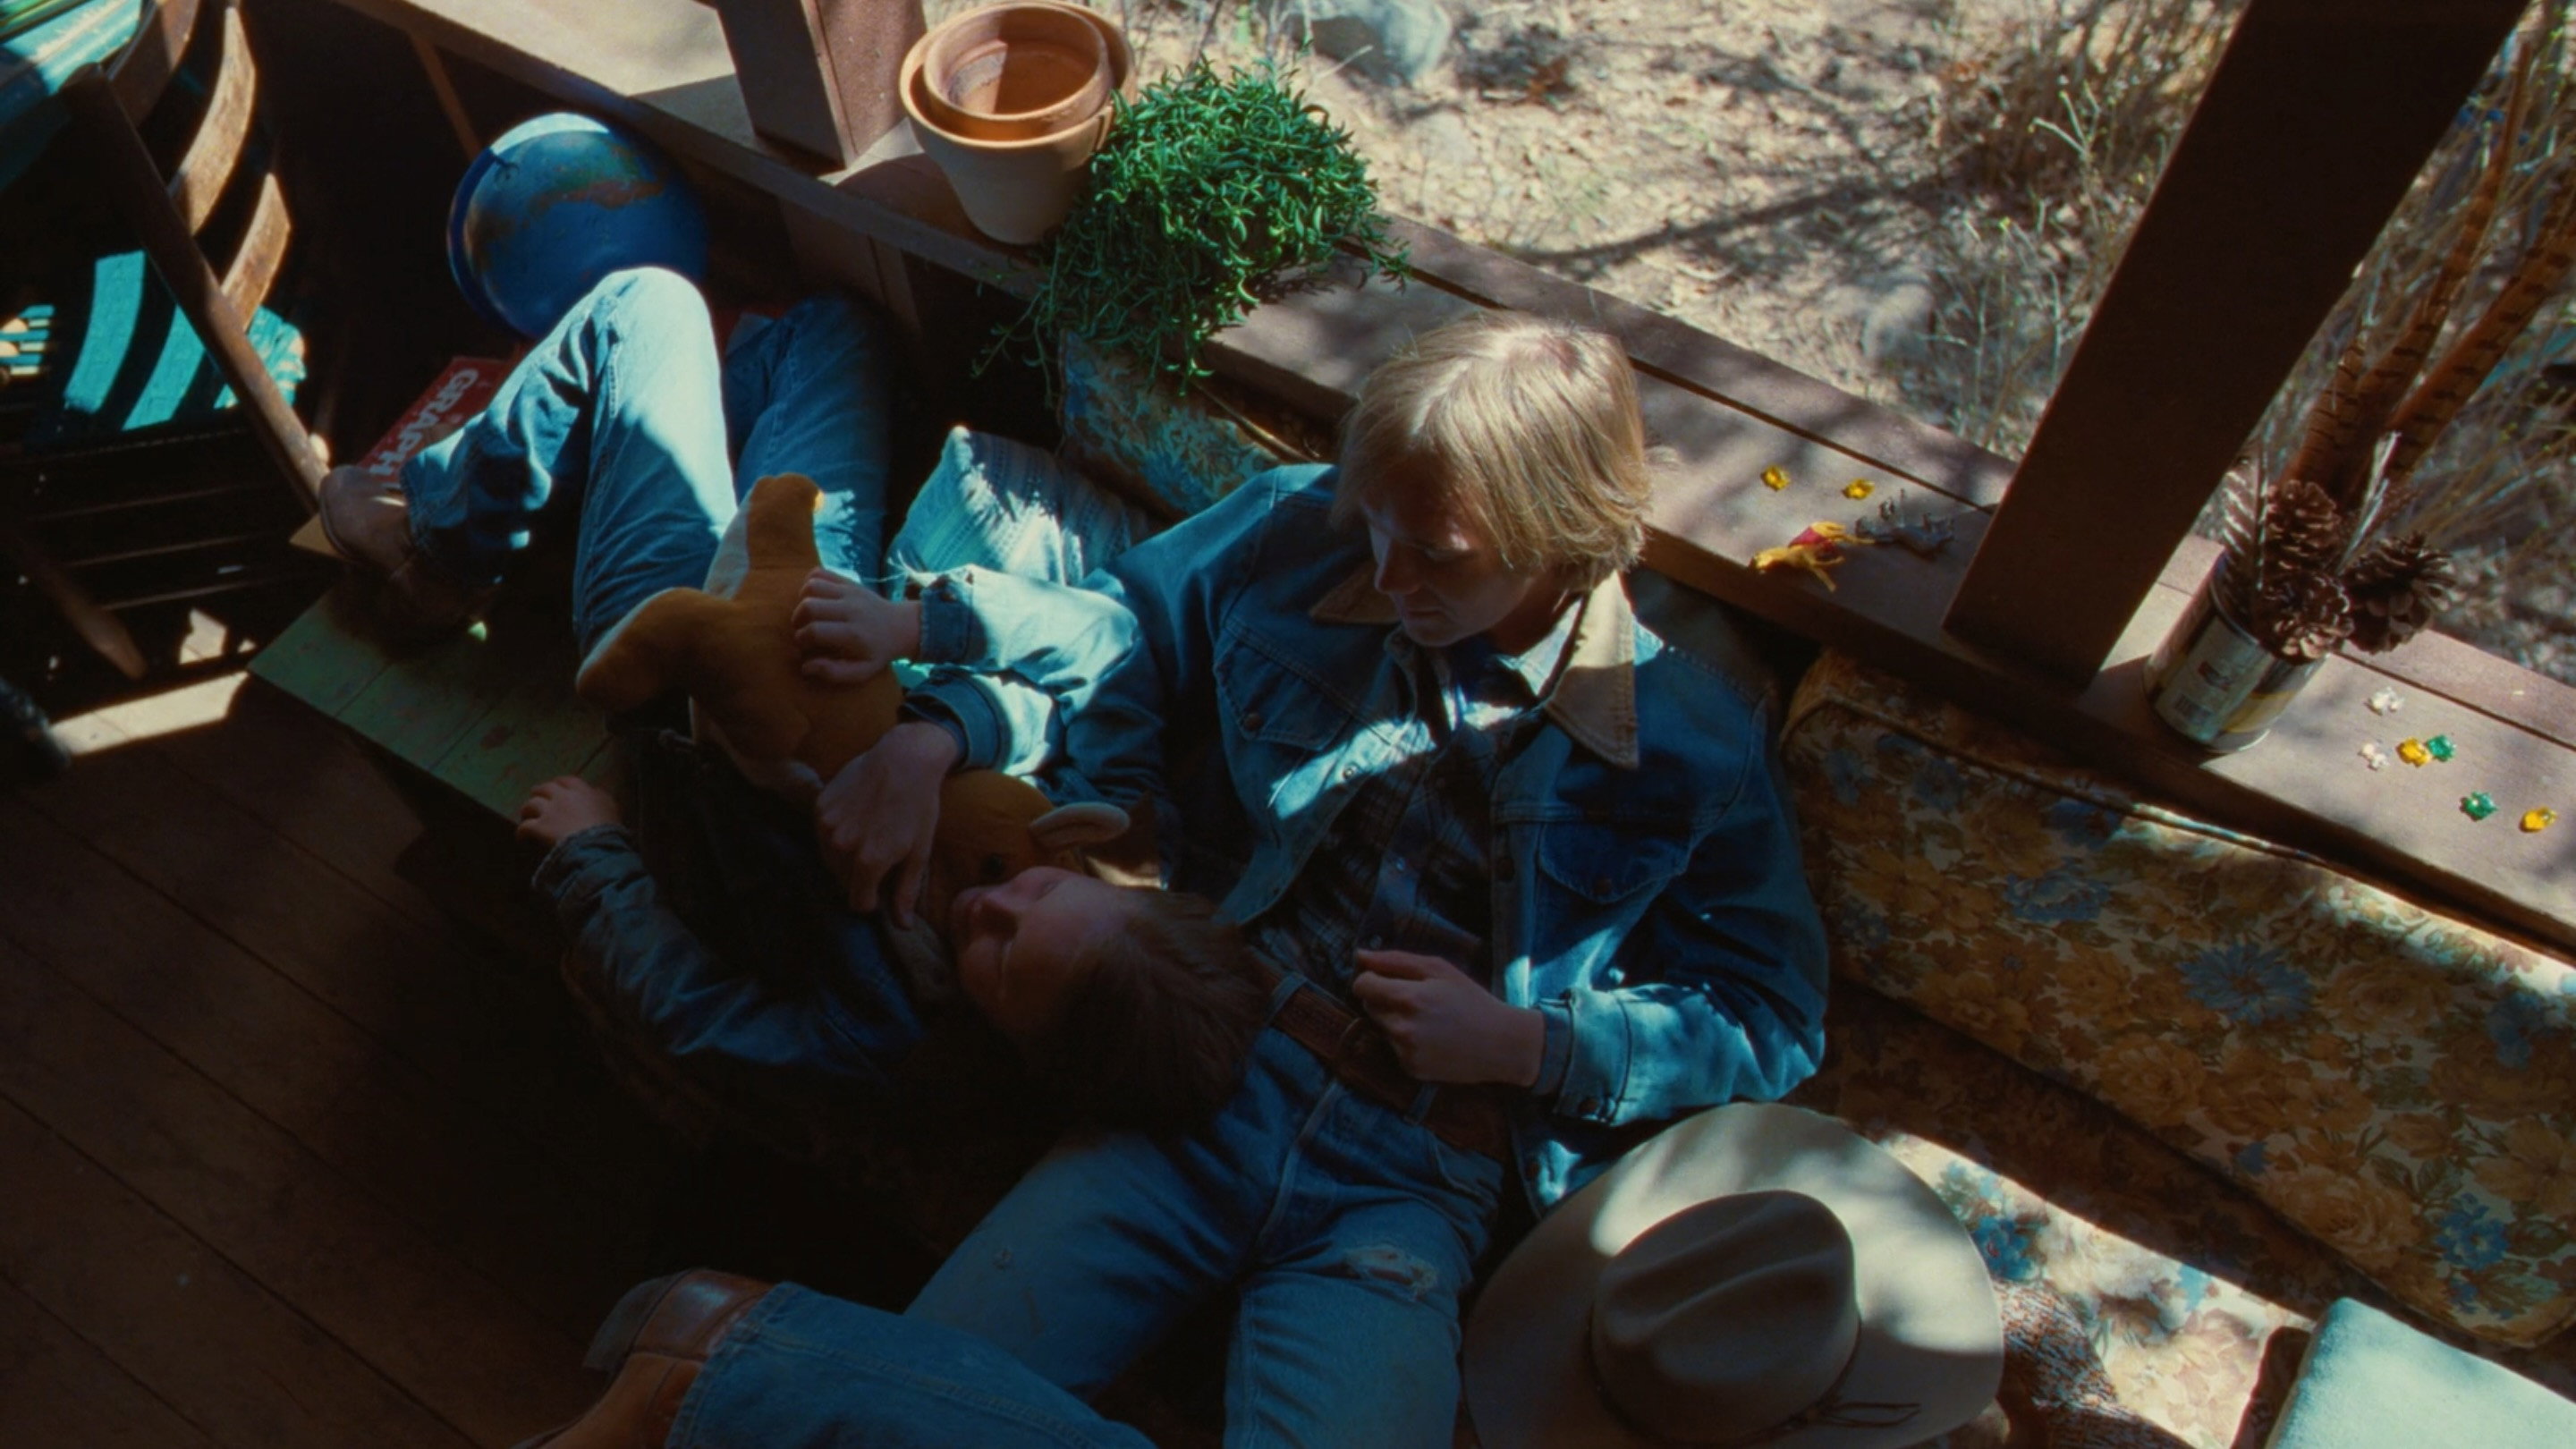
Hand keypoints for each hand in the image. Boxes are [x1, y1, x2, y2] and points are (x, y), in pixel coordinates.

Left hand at [517, 775, 619, 847]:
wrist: (596, 846)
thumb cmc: (608, 829)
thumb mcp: (612, 808)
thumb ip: (602, 798)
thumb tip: (596, 793)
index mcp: (582, 791)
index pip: (566, 780)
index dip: (559, 784)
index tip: (557, 788)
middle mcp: (563, 797)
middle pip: (545, 788)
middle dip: (539, 793)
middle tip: (538, 800)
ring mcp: (549, 811)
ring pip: (530, 804)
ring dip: (527, 811)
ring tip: (527, 817)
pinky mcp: (539, 827)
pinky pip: (524, 827)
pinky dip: (522, 833)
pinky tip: (523, 838)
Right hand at [793, 570, 921, 685]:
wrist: (901, 626)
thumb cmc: (877, 652)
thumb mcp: (861, 671)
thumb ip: (833, 672)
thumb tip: (805, 667)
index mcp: (853, 633)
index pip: (815, 630)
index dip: (801, 638)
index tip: (802, 645)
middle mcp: (850, 609)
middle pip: (810, 606)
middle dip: (797, 619)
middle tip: (801, 629)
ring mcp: (850, 591)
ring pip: (812, 585)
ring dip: (801, 599)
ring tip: (806, 613)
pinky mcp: (849, 581)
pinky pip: (820, 572)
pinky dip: (809, 582)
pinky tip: (812, 597)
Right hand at [815, 721, 959, 926]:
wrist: (904, 758)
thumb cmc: (919, 806)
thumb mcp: (918, 851)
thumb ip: (905, 892)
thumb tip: (902, 927)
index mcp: (868, 862)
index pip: (858, 903)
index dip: (872, 899)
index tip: (883, 887)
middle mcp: (841, 847)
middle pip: (843, 882)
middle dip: (860, 878)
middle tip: (880, 856)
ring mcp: (827, 826)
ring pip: (830, 860)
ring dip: (845, 858)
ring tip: (869, 836)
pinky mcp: (819, 807)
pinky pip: (822, 836)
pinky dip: (836, 835)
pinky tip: (857, 818)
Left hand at [1351, 949, 1544, 1086]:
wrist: (1501, 1044)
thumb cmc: (1472, 1000)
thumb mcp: (1440, 969)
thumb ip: (1395, 961)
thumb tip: (1360, 955)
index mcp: (1408, 998)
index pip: (1362, 986)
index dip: (1372, 979)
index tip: (1388, 979)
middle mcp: (1401, 1028)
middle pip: (1369, 1006)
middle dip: (1385, 999)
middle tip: (1417, 999)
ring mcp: (1404, 1052)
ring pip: (1381, 1027)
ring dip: (1395, 1020)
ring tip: (1428, 1020)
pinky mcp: (1410, 1069)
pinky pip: (1394, 1048)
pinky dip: (1406, 1041)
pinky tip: (1432, 1038)